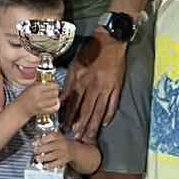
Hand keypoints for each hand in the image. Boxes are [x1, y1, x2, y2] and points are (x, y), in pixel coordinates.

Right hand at [17, 79, 60, 123]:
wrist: (20, 108)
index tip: (54, 86)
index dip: (54, 85)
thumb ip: (40, 84)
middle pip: (55, 93)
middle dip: (56, 92)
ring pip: (55, 100)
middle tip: (54, 92)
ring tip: (52, 98)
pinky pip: (54, 108)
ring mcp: (41, 104)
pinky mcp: (42, 111)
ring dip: (55, 99)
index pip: (52, 85)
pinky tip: (53, 104)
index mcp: (36, 88)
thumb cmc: (25, 97)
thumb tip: (51, 82)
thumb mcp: (31, 87)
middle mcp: (39, 96)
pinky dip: (55, 106)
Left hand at [32, 132, 71, 170]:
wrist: (75, 150)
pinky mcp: (65, 160)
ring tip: (37, 159)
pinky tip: (45, 165)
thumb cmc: (61, 143)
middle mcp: (62, 144)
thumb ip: (45, 139)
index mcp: (59, 136)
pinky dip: (50, 165)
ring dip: (44, 158)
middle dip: (41, 149)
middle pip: (51, 146)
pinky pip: (57, 163)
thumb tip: (34, 142)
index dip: (42, 140)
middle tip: (35, 151)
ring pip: (53, 155)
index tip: (35, 143)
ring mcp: (64, 152)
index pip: (51, 137)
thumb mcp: (55, 138)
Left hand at [64, 26, 125, 140]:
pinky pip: (112, 104)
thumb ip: (68, 83)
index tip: (64, 127)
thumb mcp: (75, 65)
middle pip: (85, 110)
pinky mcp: (117, 87)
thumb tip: (61, 98)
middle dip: (80, 125)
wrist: (110, 41)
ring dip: (93, 125)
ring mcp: (106, 88)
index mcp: (81, 79)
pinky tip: (104, 123)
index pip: (73, 102)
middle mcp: (93, 86)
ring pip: (98, 110)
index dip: (68, 116)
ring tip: (89, 136)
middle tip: (76, 138)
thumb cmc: (90, 52)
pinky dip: (108, 115)